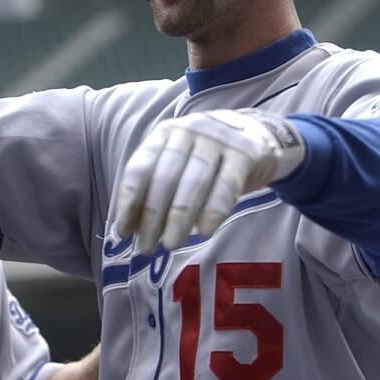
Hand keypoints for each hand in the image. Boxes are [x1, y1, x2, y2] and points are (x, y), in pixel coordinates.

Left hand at [114, 109, 305, 252]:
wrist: (257, 134)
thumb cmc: (208, 157)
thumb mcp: (178, 162)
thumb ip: (155, 188)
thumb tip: (131, 228)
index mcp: (165, 133)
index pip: (140, 168)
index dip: (129, 202)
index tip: (123, 232)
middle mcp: (189, 131)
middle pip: (164, 179)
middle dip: (152, 218)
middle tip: (146, 248)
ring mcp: (218, 140)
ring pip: (193, 183)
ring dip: (178, 219)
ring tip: (170, 244)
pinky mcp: (245, 153)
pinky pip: (226, 186)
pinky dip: (213, 211)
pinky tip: (204, 232)